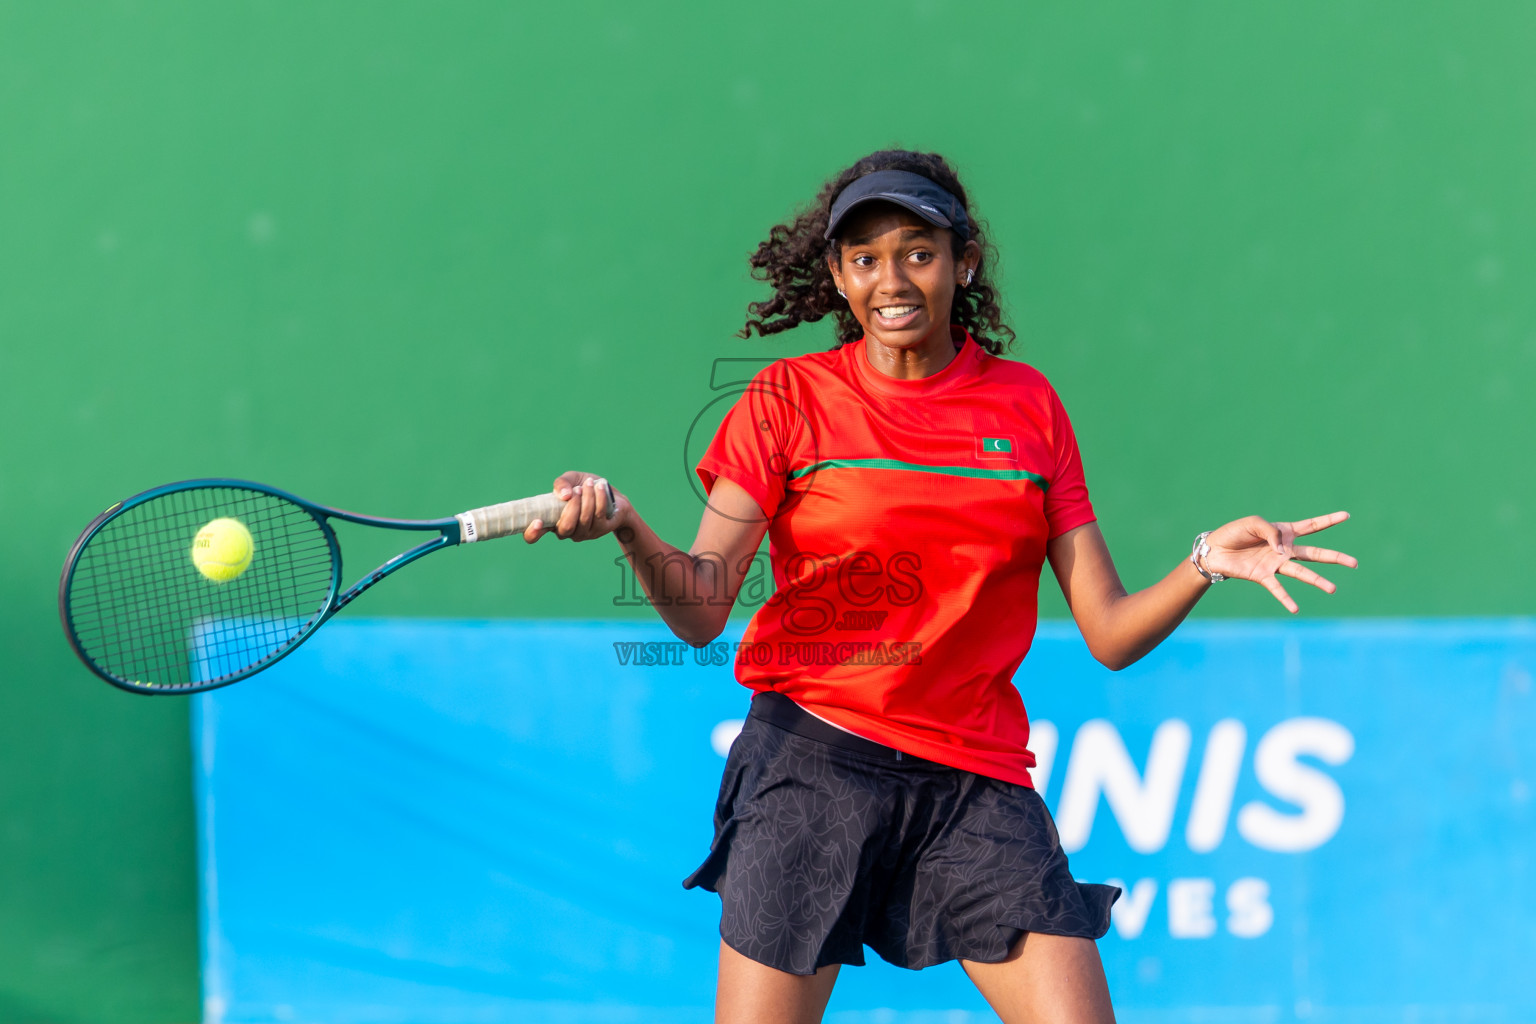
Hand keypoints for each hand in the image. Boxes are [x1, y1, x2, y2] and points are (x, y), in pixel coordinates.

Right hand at [522, 471, 629, 543]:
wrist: (611, 494)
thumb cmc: (584, 488)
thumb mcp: (570, 480)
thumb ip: (561, 483)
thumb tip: (564, 495)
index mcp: (551, 521)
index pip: (534, 536)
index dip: (532, 533)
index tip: (536, 521)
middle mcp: (566, 532)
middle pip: (566, 528)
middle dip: (572, 506)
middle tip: (577, 490)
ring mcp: (584, 533)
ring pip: (584, 520)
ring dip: (587, 498)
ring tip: (589, 483)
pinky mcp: (601, 529)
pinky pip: (598, 515)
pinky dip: (599, 498)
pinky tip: (599, 487)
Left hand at [1200, 511, 1356, 613]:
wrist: (1215, 549)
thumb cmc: (1235, 533)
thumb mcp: (1254, 523)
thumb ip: (1272, 532)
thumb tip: (1284, 550)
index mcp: (1284, 532)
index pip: (1312, 526)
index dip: (1329, 520)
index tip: (1347, 516)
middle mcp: (1285, 550)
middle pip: (1316, 553)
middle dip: (1336, 558)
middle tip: (1355, 563)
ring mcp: (1276, 564)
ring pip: (1302, 572)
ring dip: (1317, 581)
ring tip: (1333, 589)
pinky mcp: (1263, 576)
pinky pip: (1277, 588)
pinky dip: (1286, 598)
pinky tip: (1295, 608)